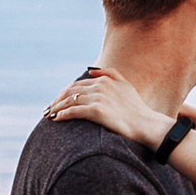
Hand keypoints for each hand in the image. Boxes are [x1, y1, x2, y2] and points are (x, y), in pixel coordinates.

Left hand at [46, 67, 175, 147]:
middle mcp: (100, 87)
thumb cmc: (137, 108)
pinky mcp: (96, 111)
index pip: (77, 85)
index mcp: (105, 80)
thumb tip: (90, 70)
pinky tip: (57, 120)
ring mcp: (98, 98)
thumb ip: (110, 74)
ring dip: (57, 108)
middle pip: (70, 91)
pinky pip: (73, 111)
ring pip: (70, 101)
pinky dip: (63, 114)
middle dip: (57, 100)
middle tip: (49, 109)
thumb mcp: (125, 85)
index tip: (58, 101)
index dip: (65, 93)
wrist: (146, 124)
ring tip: (49, 115)